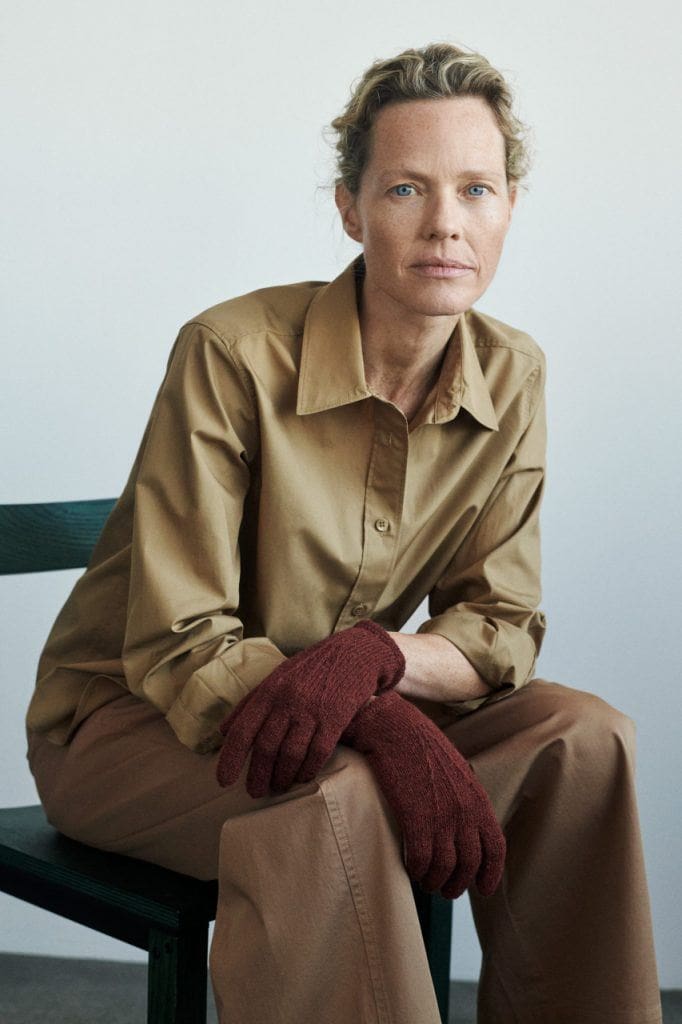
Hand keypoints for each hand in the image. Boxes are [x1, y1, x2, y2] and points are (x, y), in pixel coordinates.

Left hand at [216, 620, 404, 797]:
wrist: (354, 653)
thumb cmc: (311, 667)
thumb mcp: (277, 677)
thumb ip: (250, 703)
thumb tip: (224, 731)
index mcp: (269, 691)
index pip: (243, 730)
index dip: (230, 759)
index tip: (223, 781)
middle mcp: (287, 701)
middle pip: (266, 748)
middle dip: (258, 776)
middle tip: (255, 792)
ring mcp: (312, 710)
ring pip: (291, 754)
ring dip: (283, 777)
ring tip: (279, 787)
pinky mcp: (335, 718)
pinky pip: (318, 753)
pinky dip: (308, 770)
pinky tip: (303, 777)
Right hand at [341, 690, 504, 899]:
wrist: (393, 727)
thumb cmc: (419, 746)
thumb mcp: (454, 771)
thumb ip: (464, 800)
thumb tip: (465, 828)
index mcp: (477, 798)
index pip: (495, 847)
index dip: (491, 874)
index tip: (482, 889)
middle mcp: (464, 810)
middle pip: (469, 865)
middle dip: (457, 884)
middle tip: (444, 890)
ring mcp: (441, 815)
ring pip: (444, 869)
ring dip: (433, 881)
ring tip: (424, 881)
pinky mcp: (415, 817)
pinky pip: (420, 860)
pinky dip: (415, 870)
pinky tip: (409, 867)